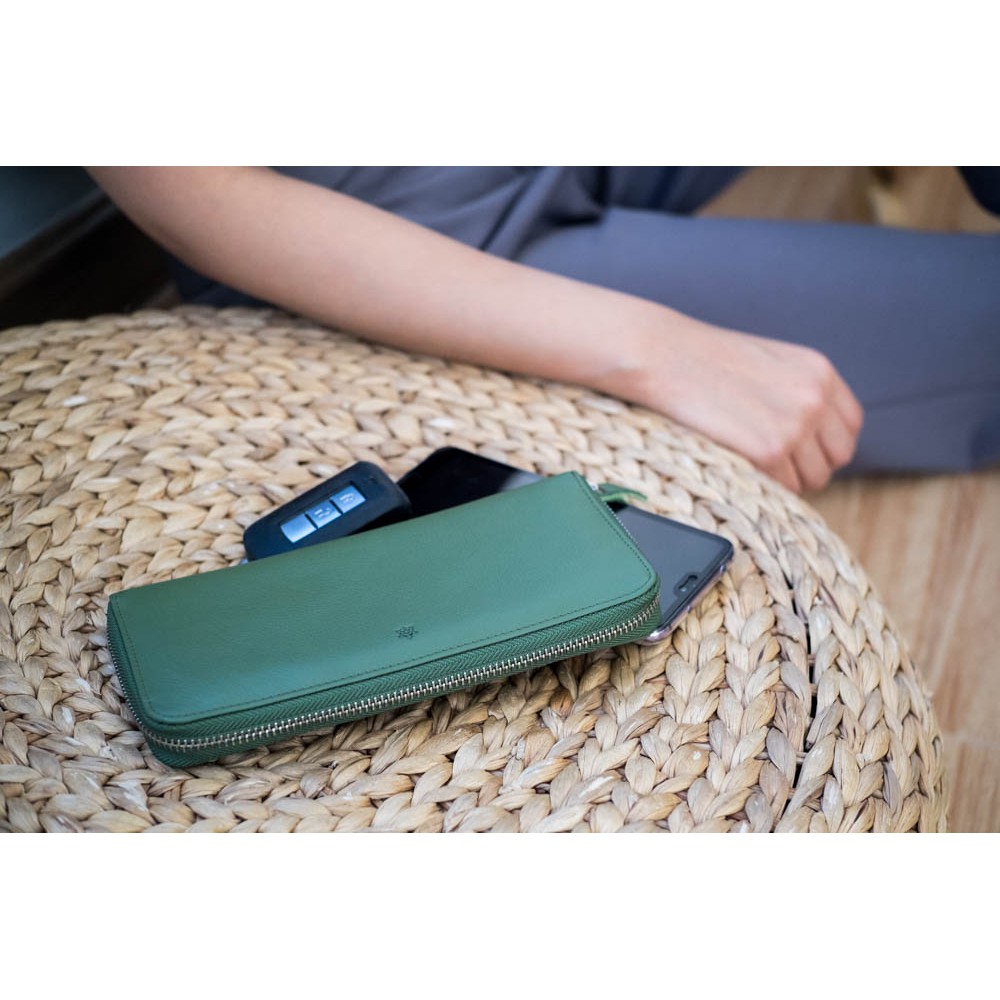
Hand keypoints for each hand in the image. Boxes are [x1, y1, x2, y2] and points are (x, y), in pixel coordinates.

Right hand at [627, 322, 863, 493]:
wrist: (667, 356)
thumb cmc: (706, 360)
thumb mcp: (771, 362)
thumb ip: (799, 391)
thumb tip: (812, 434)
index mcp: (820, 372)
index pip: (850, 426)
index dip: (826, 444)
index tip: (801, 450)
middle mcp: (816, 398)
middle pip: (837, 457)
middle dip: (810, 465)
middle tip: (775, 463)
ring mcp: (796, 426)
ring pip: (812, 479)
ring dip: (787, 479)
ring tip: (753, 462)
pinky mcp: (770, 450)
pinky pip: (783, 487)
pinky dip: (764, 484)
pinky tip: (740, 464)